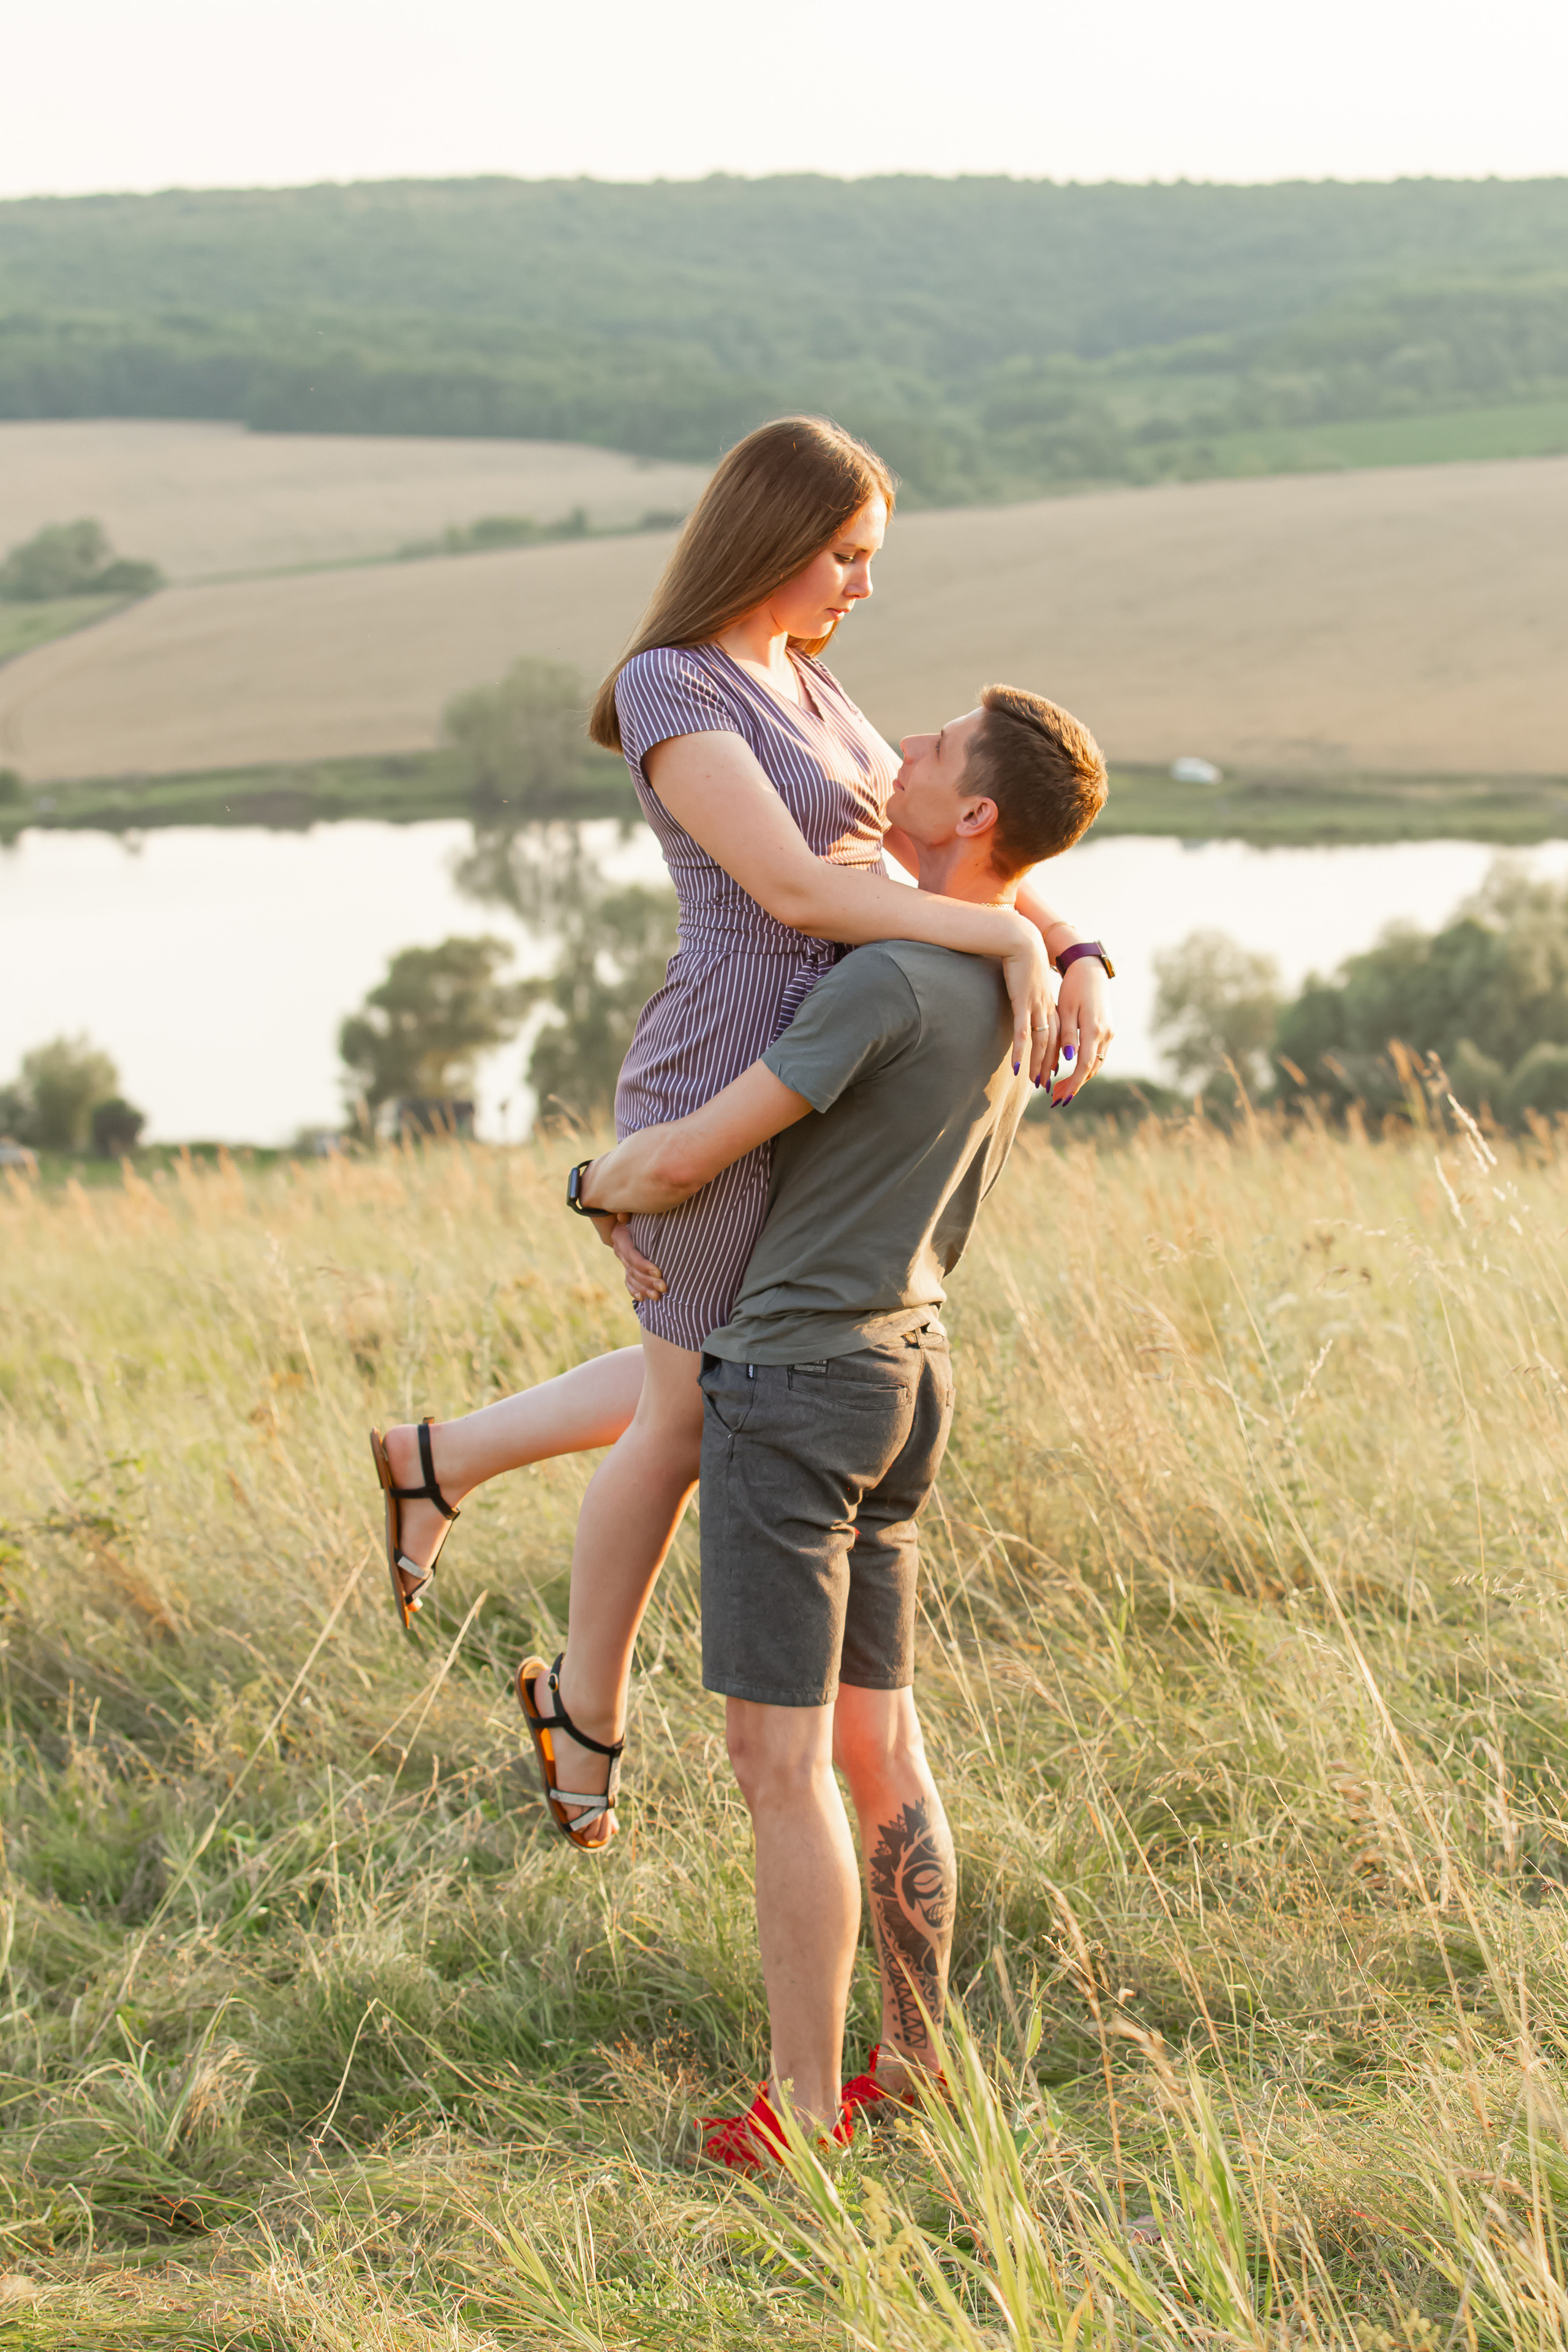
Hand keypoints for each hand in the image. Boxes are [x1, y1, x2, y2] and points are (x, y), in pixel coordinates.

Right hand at [608, 1216, 665, 1303]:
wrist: (639, 1217)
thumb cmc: (645, 1211)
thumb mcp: (640, 1211)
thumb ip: (632, 1212)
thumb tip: (623, 1215)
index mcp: (621, 1236)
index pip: (631, 1255)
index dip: (644, 1265)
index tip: (659, 1272)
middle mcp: (619, 1249)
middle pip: (632, 1269)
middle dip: (648, 1280)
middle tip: (664, 1288)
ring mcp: (622, 1260)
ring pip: (631, 1277)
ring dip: (644, 1288)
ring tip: (658, 1297)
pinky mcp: (628, 1267)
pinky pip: (628, 1282)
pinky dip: (634, 1290)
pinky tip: (642, 1298)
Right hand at [1000, 921, 1057, 1084]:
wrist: (1021, 940)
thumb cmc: (1023, 958)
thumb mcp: (1031, 979)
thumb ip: (1031, 992)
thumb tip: (1026, 999)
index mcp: (1050, 1002)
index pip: (1058, 1035)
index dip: (1056, 1054)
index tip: (1054, 1070)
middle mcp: (1047, 1007)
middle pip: (1053, 1043)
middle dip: (1050, 1065)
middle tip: (1046, 1084)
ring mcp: (1036, 1006)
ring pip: (1041, 1042)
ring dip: (1038, 1064)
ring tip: (1035, 1081)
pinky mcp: (1022, 1003)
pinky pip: (1022, 1033)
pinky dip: (1020, 1052)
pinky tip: (1017, 1067)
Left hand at [1049, 956, 1112, 1101]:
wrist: (1090, 971)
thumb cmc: (1073, 988)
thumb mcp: (1066, 1010)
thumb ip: (1068, 1034)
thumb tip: (1068, 1058)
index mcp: (1094, 1029)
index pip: (1085, 1065)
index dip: (1073, 1083)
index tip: (1062, 1097)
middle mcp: (1105, 1034)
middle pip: (1092, 1069)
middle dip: (1074, 1085)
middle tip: (1057, 1098)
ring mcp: (1109, 1033)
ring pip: (1096, 1064)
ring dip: (1080, 1078)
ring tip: (1061, 1088)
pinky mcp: (1108, 1031)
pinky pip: (1098, 1055)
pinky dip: (1086, 1067)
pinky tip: (1073, 1071)